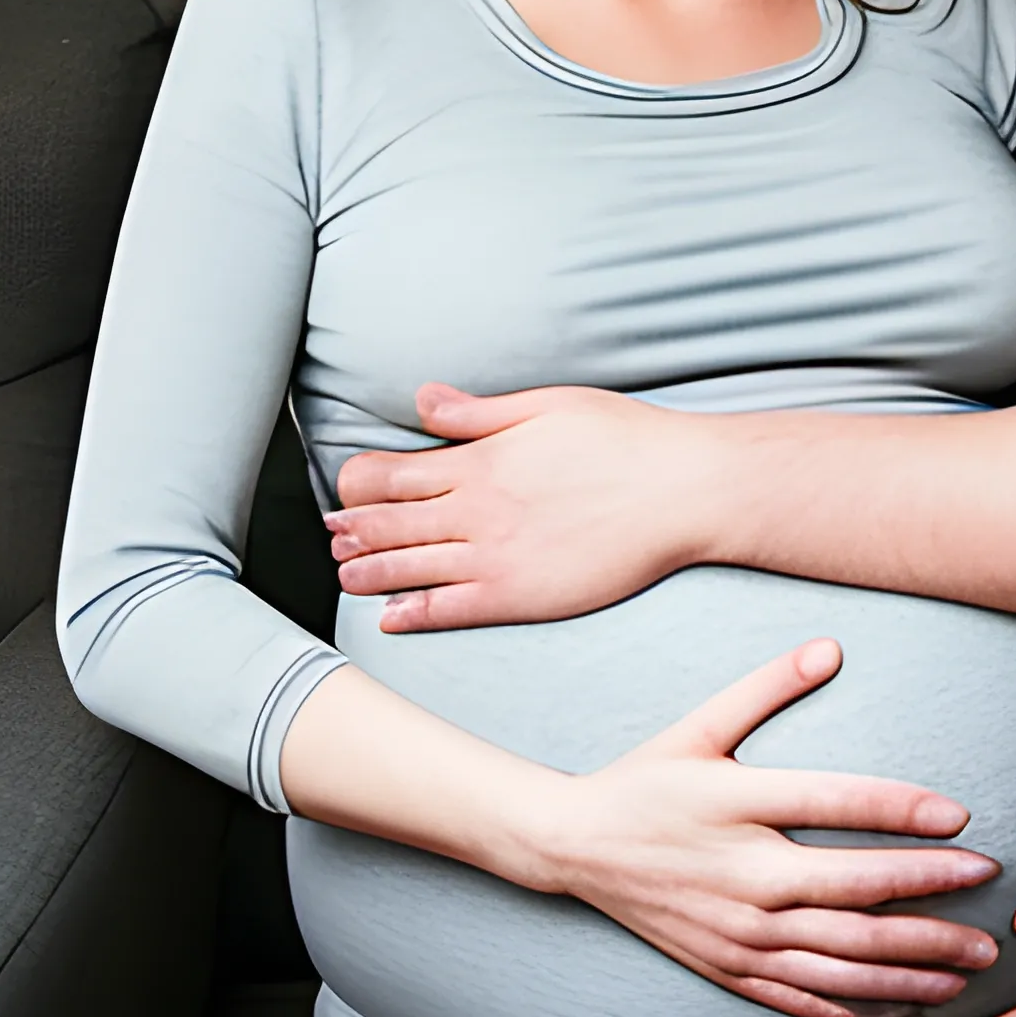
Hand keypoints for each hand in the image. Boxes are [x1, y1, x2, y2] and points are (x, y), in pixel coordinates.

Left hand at [329, 382, 701, 629]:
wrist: (682, 491)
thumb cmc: (625, 438)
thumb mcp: (550, 405)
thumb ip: (479, 411)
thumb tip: (423, 400)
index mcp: (482, 460)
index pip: (395, 476)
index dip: (360, 485)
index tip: (345, 490)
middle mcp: (478, 511)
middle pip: (392, 525)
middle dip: (355, 531)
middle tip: (333, 537)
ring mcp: (495, 558)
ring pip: (410, 569)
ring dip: (370, 572)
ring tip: (346, 574)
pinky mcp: (520, 597)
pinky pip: (450, 609)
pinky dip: (413, 613)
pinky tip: (391, 617)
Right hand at [555, 637, 1002, 1016]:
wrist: (574, 847)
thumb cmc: (646, 777)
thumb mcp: (700, 724)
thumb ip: (767, 686)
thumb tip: (831, 644)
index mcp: (740, 805)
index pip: (837, 806)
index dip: (903, 811)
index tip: (964, 818)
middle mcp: (744, 877)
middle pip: (854, 895)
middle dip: (932, 904)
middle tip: (994, 902)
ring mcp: (736, 933)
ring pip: (840, 960)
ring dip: (912, 967)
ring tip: (969, 967)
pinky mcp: (727, 968)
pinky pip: (802, 998)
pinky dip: (857, 1006)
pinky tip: (902, 1007)